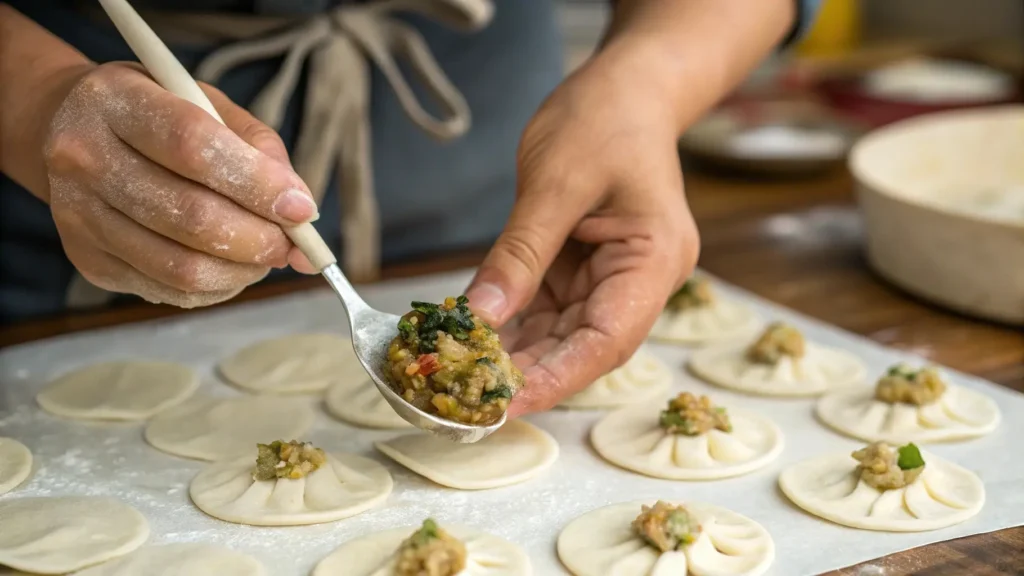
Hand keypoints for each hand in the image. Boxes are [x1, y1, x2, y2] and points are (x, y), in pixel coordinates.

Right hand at [44, 62, 317, 307]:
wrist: (66, 130)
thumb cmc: (155, 115)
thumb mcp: (206, 104)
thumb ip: (259, 151)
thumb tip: (304, 214)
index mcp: (116, 101)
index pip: (195, 146)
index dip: (257, 183)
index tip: (300, 208)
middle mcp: (84, 157)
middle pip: (190, 215)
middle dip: (258, 238)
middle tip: (290, 243)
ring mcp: (79, 215)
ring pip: (181, 265)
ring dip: (242, 270)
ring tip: (265, 255)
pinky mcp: (88, 259)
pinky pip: (169, 290)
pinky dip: (217, 287)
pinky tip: (231, 267)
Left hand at [465, 48, 699, 416]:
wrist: (625, 89)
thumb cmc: (603, 120)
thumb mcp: (554, 184)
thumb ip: (519, 254)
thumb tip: (479, 316)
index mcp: (654, 259)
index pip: (608, 338)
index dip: (558, 377)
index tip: (507, 401)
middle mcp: (640, 279)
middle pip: (584, 345)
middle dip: (530, 372)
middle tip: (470, 394)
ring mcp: (613, 276)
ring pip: (562, 334)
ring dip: (516, 354)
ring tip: (463, 373)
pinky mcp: (585, 269)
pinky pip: (548, 309)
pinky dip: (513, 324)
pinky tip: (476, 340)